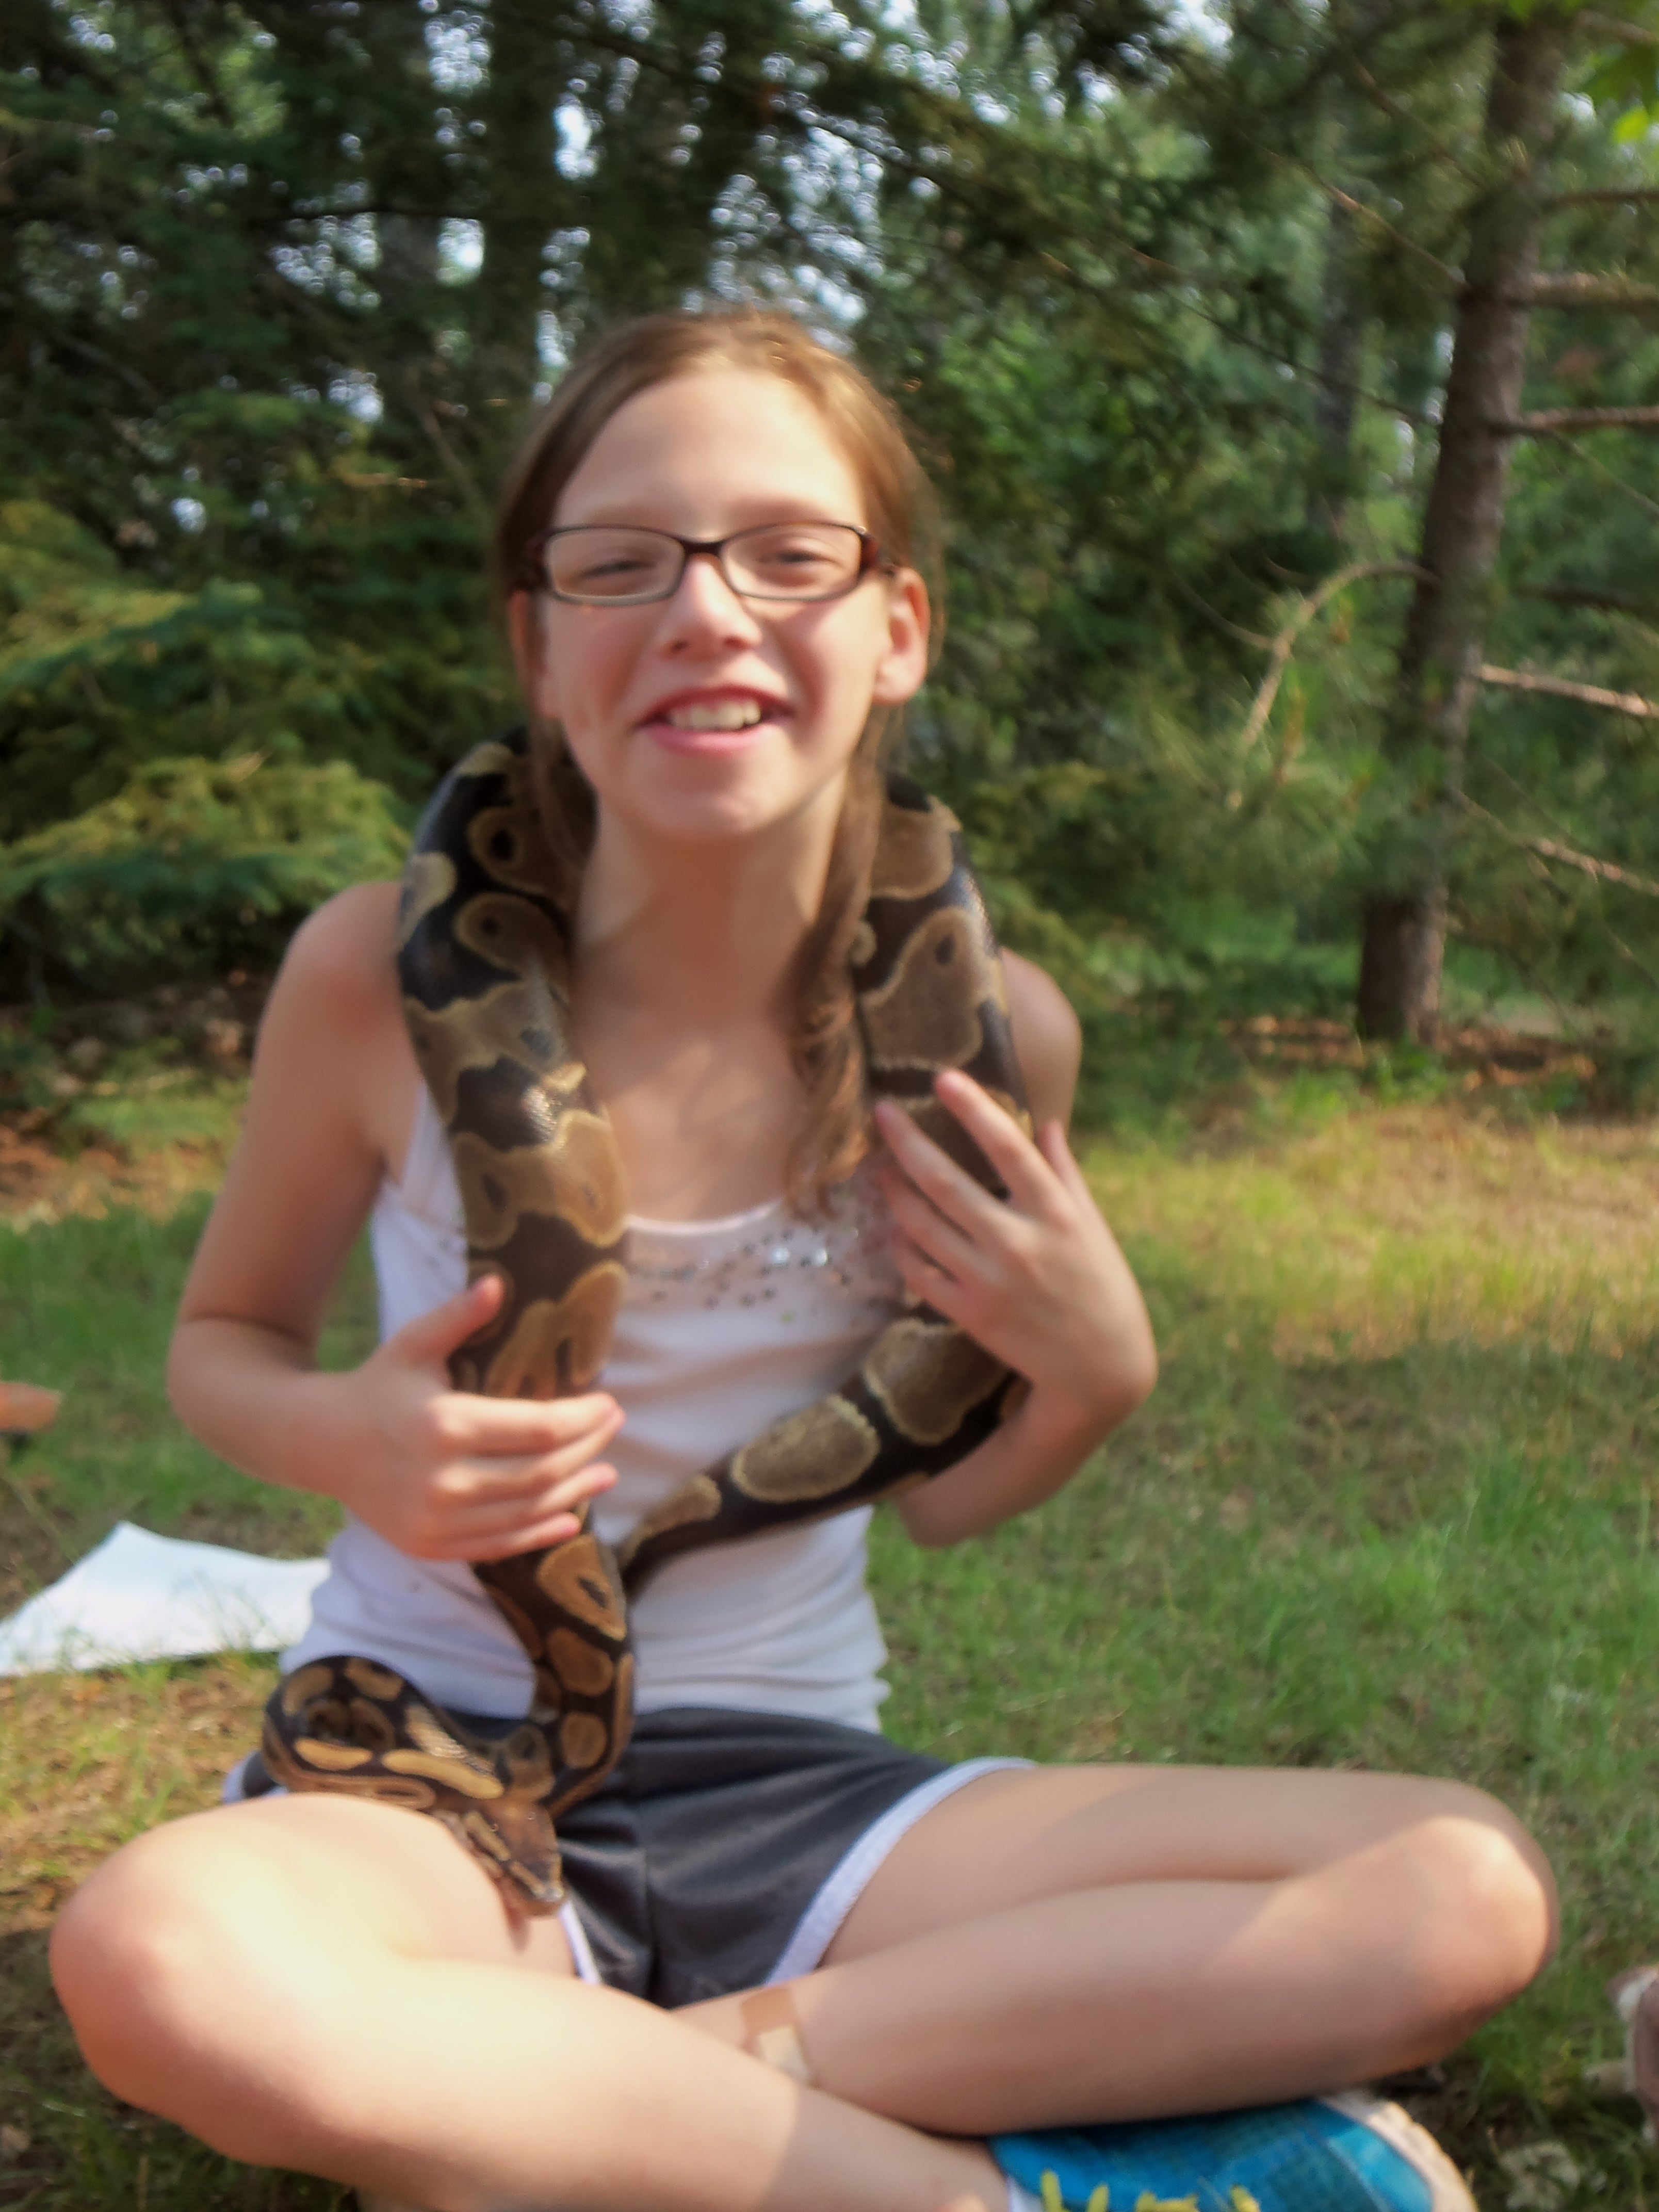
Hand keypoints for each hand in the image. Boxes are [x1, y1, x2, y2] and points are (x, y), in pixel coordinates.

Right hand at [308, 1276, 622, 1561]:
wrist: (321, 1444)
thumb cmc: (377, 1387)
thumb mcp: (413, 1344)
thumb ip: (458, 1316)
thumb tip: (499, 1283)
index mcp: (444, 1425)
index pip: (538, 1429)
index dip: (583, 1419)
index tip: (610, 1404)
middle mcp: (443, 1480)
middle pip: (540, 1472)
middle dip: (587, 1450)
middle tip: (614, 1430)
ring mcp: (436, 1520)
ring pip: (526, 1512)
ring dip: (574, 1493)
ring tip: (606, 1473)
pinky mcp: (430, 1545)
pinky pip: (499, 1545)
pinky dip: (539, 1533)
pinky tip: (570, 1517)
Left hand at [873, 1071, 1155, 1439]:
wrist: (1100, 1371)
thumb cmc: (1102, 1288)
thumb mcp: (1092, 1226)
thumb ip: (1064, 1172)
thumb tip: (1046, 1122)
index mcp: (1055, 1213)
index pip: (1008, 1147)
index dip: (973, 1109)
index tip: (943, 1077)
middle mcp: (1018, 1242)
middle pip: (945, 1181)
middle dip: (906, 1142)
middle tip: (882, 1112)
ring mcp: (989, 1280)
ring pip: (921, 1225)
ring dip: (894, 1192)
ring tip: (880, 1169)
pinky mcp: (969, 1314)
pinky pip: (918, 1272)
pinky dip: (901, 1246)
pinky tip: (896, 1228)